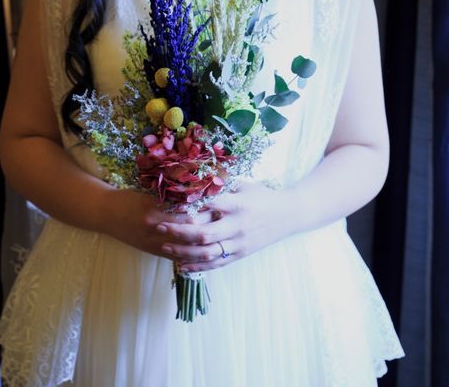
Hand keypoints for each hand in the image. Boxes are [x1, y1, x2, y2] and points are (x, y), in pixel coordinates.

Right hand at [99, 188, 213, 260]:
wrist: (105, 213)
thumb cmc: (128, 197)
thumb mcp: (149, 191)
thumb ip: (172, 195)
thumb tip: (201, 192)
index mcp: (156, 208)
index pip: (188, 210)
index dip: (206, 208)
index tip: (221, 202)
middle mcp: (156, 226)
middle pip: (190, 228)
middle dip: (209, 224)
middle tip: (225, 217)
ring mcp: (154, 241)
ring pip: (187, 246)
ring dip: (203, 241)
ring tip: (220, 233)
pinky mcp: (153, 251)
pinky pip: (178, 255)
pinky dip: (192, 252)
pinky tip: (205, 248)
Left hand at [155, 181, 289, 272]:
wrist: (288, 215)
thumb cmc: (262, 197)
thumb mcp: (243, 185)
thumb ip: (220, 186)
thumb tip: (191, 181)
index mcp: (237, 204)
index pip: (208, 206)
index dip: (187, 205)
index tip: (168, 204)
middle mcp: (237, 225)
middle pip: (204, 234)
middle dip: (179, 232)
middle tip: (160, 227)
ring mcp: (239, 243)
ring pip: (207, 253)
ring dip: (183, 252)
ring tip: (165, 247)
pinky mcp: (240, 254)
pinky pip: (216, 264)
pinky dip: (197, 266)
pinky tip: (181, 265)